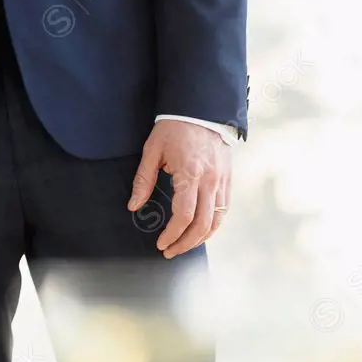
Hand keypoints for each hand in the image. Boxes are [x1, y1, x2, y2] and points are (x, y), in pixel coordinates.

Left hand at [128, 120, 230, 258]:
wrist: (200, 109)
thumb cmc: (173, 129)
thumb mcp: (152, 152)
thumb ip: (143, 181)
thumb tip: (134, 206)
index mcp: (190, 174)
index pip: (184, 215)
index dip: (172, 234)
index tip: (161, 244)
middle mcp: (210, 180)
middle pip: (202, 224)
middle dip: (185, 243)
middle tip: (170, 251)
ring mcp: (222, 180)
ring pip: (217, 220)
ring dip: (201, 238)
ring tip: (184, 245)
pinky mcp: (228, 179)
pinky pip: (224, 209)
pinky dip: (213, 225)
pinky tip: (200, 231)